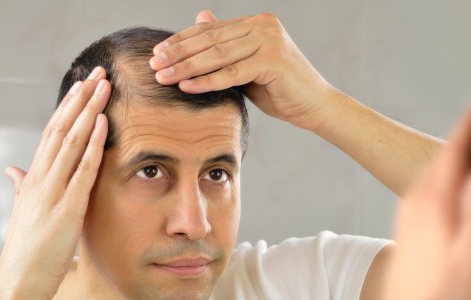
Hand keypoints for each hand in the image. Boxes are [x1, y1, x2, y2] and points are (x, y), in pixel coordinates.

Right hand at [0, 68, 110, 299]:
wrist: (20, 282)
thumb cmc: (28, 251)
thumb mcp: (25, 211)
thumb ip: (22, 186)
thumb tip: (13, 169)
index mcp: (34, 178)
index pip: (52, 132)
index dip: (68, 107)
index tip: (83, 86)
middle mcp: (41, 178)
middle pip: (61, 127)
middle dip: (81, 98)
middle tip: (98, 73)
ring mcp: (52, 190)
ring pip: (71, 140)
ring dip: (89, 110)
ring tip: (103, 86)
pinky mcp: (66, 206)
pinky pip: (82, 168)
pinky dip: (93, 143)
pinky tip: (103, 123)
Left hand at [149, 10, 337, 130]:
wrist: (316, 106)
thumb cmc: (281, 91)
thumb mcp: (247, 68)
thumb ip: (225, 50)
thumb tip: (199, 21)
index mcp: (257, 23)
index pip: (211, 30)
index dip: (181, 41)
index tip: (158, 54)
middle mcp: (263, 26)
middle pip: (210, 39)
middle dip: (178, 53)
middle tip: (154, 65)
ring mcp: (269, 41)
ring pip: (217, 55)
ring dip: (186, 67)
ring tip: (163, 77)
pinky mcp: (273, 60)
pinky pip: (231, 72)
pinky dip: (207, 81)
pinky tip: (186, 87)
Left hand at [344, 106, 470, 299]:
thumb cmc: (440, 295)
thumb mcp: (469, 257)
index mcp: (432, 203)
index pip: (452, 153)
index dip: (468, 126)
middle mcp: (415, 201)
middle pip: (441, 158)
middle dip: (461, 137)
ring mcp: (408, 211)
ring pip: (433, 172)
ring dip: (451, 156)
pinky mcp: (407, 223)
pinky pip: (428, 187)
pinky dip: (443, 175)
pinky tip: (453, 184)